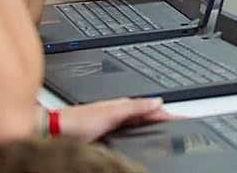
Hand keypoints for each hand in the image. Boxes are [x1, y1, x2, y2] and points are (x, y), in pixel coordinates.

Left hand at [55, 97, 173, 140]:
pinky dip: (142, 131)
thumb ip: (135, 107)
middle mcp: (119, 112)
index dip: (168, 112)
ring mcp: (113, 122)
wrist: (54, 131)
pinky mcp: (106, 132)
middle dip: (164, 117)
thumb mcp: (112, 113)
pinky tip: (142, 135)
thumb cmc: (78, 121)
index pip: (152, 108)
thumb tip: (158, 100)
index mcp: (123, 105)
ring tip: (167, 127)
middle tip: (180, 123)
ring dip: (153, 124)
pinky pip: (131, 130)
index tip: (183, 117)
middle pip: (148, 115)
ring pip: (140, 122)